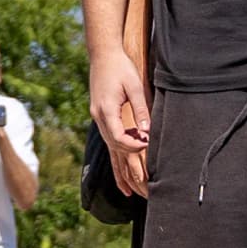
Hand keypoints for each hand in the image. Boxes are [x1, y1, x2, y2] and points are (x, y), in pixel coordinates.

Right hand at [88, 44, 150, 200]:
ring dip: (120, 172)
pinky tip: (120, 173)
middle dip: (131, 168)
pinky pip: (109, 145)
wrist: (102, 54)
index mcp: (106, 111)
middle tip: (147, 187)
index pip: (120, 138)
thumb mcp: (133, 84)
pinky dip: (115, 161)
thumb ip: (141, 108)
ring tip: (130, 193)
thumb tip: (148, 130)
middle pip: (115, 150)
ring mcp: (98, 119)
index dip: (135, 145)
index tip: (148, 143)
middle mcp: (100, 119)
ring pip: (110, 151)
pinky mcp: (101, 118)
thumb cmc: (120, 66)